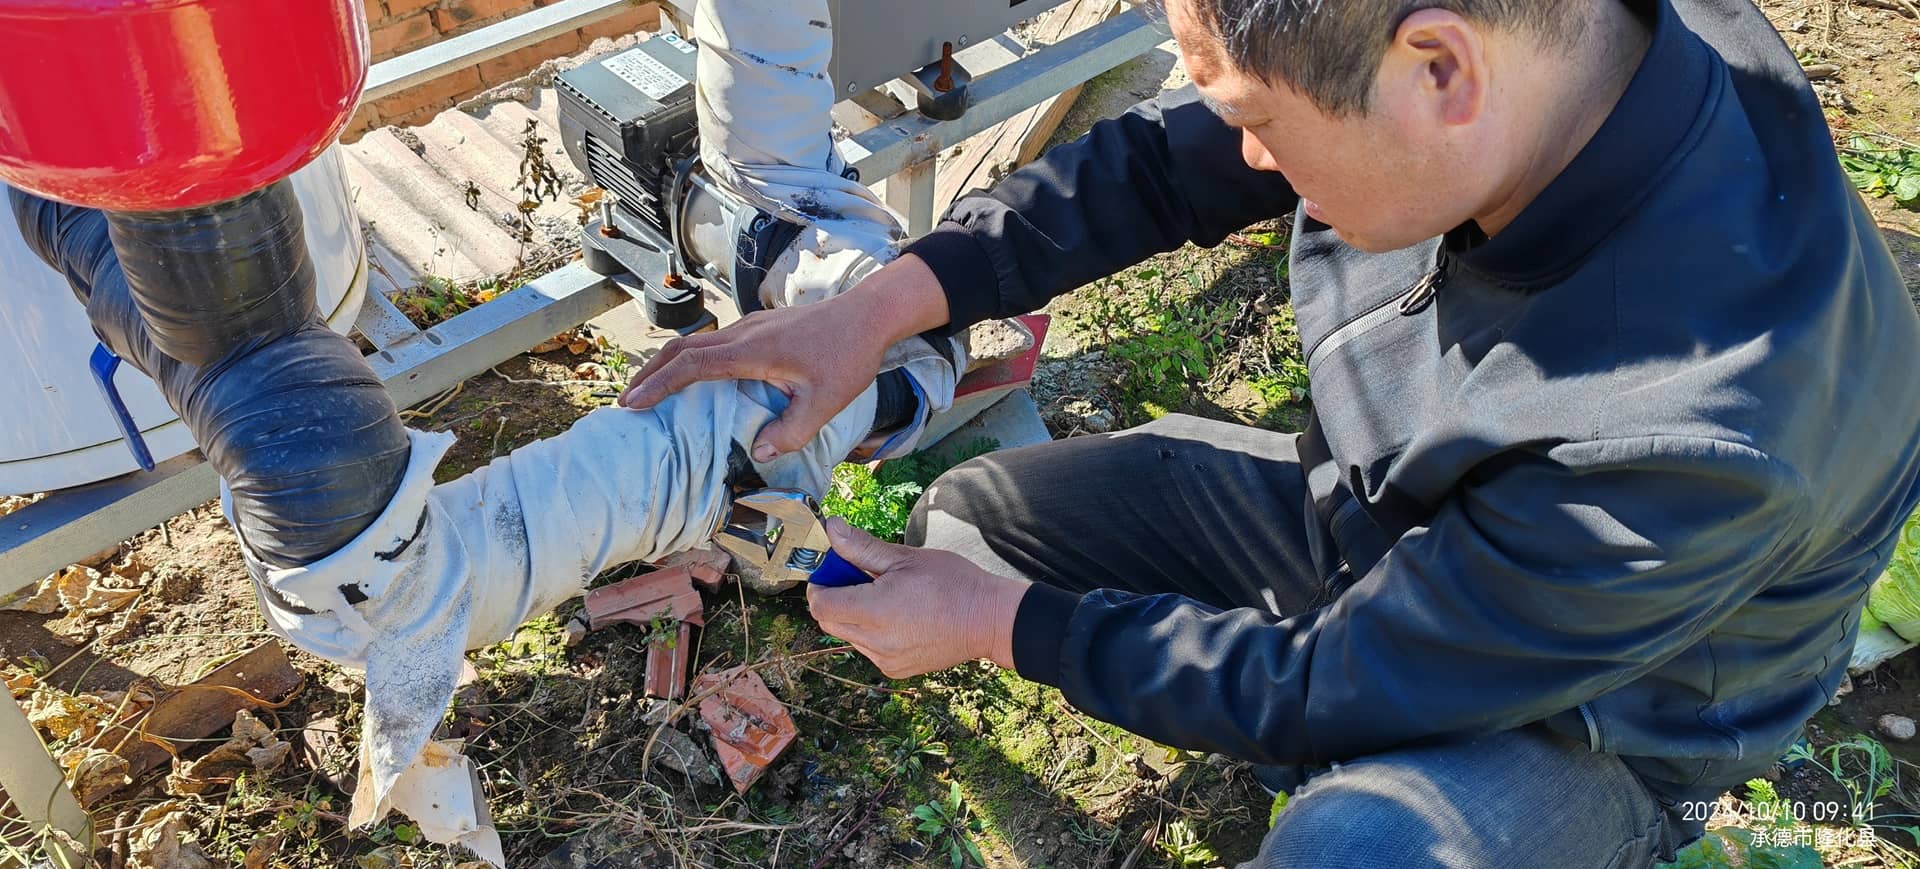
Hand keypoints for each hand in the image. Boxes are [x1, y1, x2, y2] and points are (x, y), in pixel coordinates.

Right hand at [619, 254, 950, 461]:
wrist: (869, 314)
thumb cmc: (849, 355)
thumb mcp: (826, 401)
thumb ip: (791, 430)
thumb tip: (757, 453)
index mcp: (751, 351)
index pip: (690, 365)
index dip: (658, 384)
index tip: (632, 403)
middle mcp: (743, 334)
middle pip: (682, 349)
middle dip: (650, 374)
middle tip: (627, 402)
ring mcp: (750, 328)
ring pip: (696, 343)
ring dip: (668, 365)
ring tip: (650, 391)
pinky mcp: (760, 328)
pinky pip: (714, 344)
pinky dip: (691, 360)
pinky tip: (693, 379)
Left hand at [807, 518, 1028, 678]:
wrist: (988, 620)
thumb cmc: (952, 583)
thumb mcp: (906, 558)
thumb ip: (862, 548)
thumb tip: (831, 529)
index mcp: (876, 610)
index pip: (821, 604)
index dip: (821, 583)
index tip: (834, 569)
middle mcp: (876, 641)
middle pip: (829, 621)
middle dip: (834, 598)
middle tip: (859, 579)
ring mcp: (885, 659)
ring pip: (848, 635)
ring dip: (853, 616)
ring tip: (885, 598)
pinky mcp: (895, 669)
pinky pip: (868, 649)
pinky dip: (871, 633)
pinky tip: (897, 618)